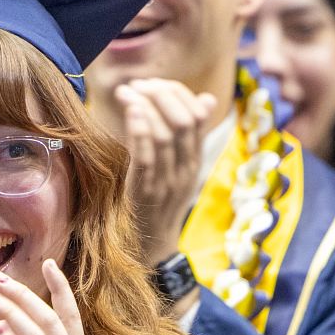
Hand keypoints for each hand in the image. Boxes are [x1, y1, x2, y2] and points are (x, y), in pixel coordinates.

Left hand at [116, 78, 218, 264]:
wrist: (150, 250)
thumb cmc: (157, 204)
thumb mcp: (178, 169)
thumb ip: (187, 136)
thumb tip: (207, 98)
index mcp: (194, 161)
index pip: (198, 115)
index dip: (177, 92)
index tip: (153, 84)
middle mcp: (186, 169)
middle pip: (183, 120)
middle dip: (161, 94)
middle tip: (137, 85)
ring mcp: (167, 182)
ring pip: (166, 134)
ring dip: (145, 106)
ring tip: (127, 94)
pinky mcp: (145, 192)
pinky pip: (147, 156)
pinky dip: (140, 128)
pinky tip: (130, 111)